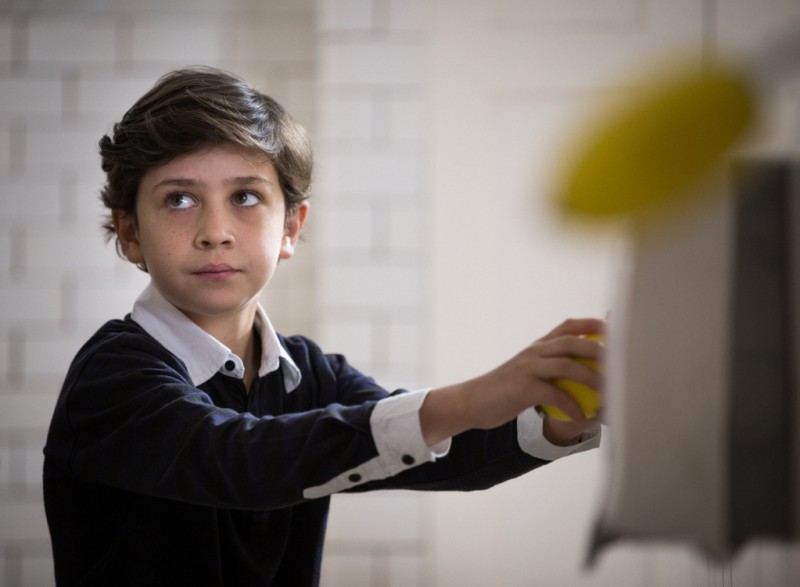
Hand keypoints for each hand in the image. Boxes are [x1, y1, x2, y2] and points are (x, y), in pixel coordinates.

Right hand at [420, 317, 604, 445]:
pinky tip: (584, 419)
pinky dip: (573, 407)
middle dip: (600, 351)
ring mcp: (528, 367)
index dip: (593, 323)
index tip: (614, 328)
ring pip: (568, 365)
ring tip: (611, 396)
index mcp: (538, 346)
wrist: (473, 401)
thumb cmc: (505, 391)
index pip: (568, 326)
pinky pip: (555, 393)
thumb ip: (549, 367)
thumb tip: (580, 373)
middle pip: (573, 341)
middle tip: (622, 366)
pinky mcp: (523, 387)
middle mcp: (535, 351)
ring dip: (593, 379)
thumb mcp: (526, 371)